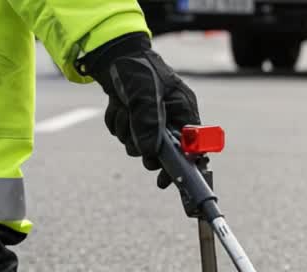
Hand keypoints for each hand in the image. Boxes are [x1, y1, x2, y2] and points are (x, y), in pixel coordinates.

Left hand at [77, 33, 199, 187]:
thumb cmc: (136, 69)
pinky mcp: (135, 121)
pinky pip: (125, 136)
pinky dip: (117, 124)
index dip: (183, 168)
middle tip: (137, 146)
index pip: (193, 148)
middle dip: (145, 148)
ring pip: (139, 146)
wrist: (113, 56)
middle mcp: (171, 118)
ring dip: (127, 133)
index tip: (165, 180)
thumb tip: (150, 153)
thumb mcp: (144, 93)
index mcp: (183, 110)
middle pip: (163, 153)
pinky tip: (117, 106)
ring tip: (123, 109)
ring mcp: (152, 121)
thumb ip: (148, 122)